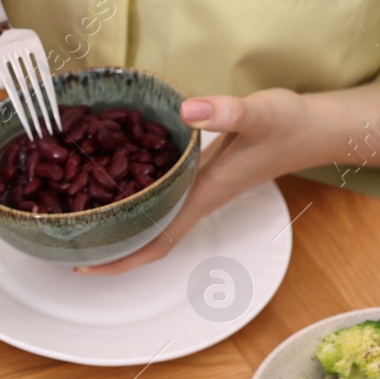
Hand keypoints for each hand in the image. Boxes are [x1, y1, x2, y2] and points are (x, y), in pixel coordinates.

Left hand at [81, 89, 311, 273]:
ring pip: (152, 218)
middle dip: (107, 246)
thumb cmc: (289, 126)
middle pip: (146, 239)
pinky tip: (114, 181)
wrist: (315, 127)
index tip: (85, 266)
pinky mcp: (201, 176)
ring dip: (119, 222)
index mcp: (201, 198)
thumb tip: (186, 111)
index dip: (121, 261)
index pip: (157, 244)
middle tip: (65, 238)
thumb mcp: (258, 113)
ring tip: (75, 214)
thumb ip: (225, 112)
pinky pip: (161, 196)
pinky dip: (136, 195)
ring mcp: (198, 190)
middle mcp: (195, 201)